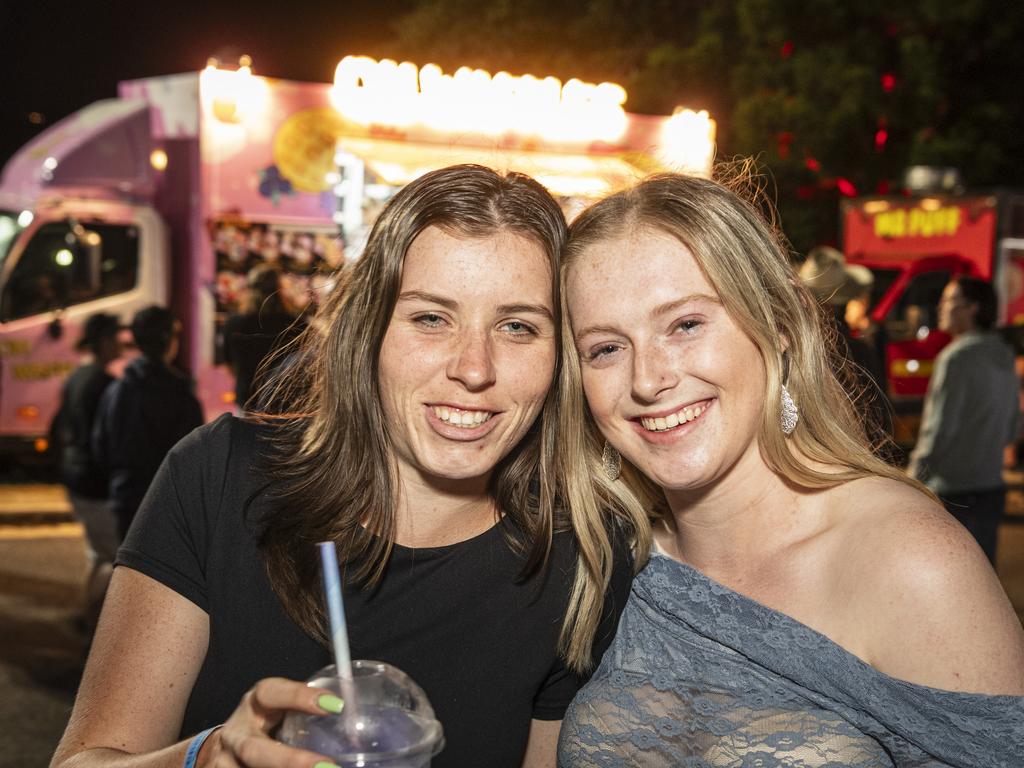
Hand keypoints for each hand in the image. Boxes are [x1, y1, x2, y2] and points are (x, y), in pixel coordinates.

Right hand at [206, 677, 343, 766]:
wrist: (225, 748)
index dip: (300, 697)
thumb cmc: (268, 723)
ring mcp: (226, 762)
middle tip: (328, 766)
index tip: (335, 705)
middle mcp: (236, 734)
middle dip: (290, 761)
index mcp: (254, 703)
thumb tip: (352, 714)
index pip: (272, 693)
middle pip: (255, 750)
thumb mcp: (281, 709)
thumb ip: (307, 711)